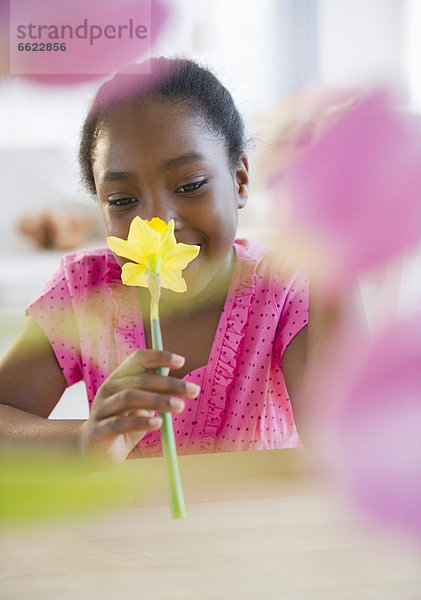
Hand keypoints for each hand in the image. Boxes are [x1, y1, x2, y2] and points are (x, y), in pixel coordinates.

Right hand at [79, 350, 199, 464]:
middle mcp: (108, 389)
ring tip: (180, 406)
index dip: (159, 357)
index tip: (181, 361)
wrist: (94, 450)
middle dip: (169, 384)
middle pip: (139, 379)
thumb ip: (153, 389)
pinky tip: (158, 424)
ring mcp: (101, 409)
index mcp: (119, 378)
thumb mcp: (141, 404)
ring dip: (158, 400)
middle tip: (193, 390)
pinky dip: (141, 422)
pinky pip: (120, 423)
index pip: (138, 359)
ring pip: (130, 398)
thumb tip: (172, 372)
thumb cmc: (123, 422)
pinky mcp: (99, 431)